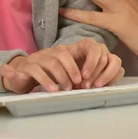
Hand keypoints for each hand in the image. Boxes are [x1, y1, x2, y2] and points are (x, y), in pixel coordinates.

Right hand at [1, 38, 123, 93]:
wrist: (23, 74)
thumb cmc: (54, 75)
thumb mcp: (74, 74)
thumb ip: (93, 75)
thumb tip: (114, 80)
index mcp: (72, 50)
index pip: (90, 48)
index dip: (95, 63)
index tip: (97, 82)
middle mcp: (57, 50)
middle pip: (67, 54)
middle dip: (77, 70)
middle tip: (83, 86)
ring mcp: (41, 57)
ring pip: (54, 61)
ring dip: (63, 76)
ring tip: (68, 89)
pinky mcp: (29, 66)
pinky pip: (38, 70)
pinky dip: (46, 80)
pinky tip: (53, 90)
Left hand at [65, 37, 123, 88]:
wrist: (69, 68)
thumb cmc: (66, 64)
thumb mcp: (63, 63)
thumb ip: (68, 69)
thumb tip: (74, 81)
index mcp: (88, 44)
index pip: (94, 49)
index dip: (91, 62)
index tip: (84, 75)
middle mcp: (100, 49)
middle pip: (103, 59)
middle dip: (95, 74)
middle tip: (85, 86)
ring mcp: (109, 57)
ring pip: (115, 62)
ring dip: (106, 75)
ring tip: (97, 86)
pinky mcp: (114, 67)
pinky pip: (120, 71)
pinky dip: (113, 78)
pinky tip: (103, 86)